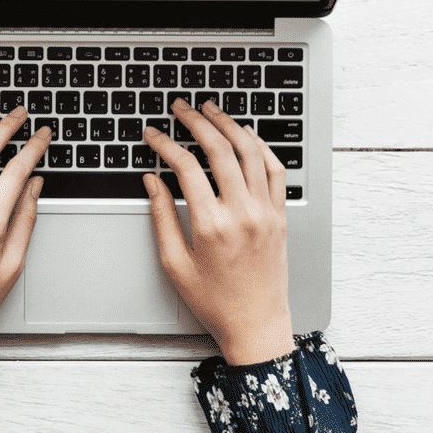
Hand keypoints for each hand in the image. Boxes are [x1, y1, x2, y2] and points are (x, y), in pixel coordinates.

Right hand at [142, 98, 293, 365]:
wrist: (257, 325)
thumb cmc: (214, 300)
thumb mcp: (174, 263)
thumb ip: (160, 216)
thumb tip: (152, 180)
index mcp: (210, 224)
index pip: (184, 166)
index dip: (165, 143)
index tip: (153, 134)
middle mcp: (241, 212)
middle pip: (218, 149)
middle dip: (195, 121)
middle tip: (181, 107)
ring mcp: (265, 211)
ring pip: (249, 151)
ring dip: (228, 124)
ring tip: (211, 110)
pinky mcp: (280, 215)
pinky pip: (275, 169)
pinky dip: (260, 146)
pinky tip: (245, 135)